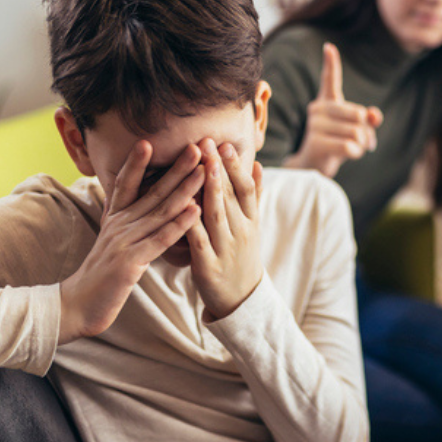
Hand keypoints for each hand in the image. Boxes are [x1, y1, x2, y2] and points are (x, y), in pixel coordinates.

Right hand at [59, 141, 203, 342]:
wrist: (79, 305)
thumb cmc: (101, 273)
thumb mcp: (110, 239)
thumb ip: (121, 218)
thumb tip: (126, 196)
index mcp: (115, 218)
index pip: (126, 183)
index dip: (137, 162)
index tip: (149, 140)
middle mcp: (119, 224)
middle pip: (152, 191)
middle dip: (176, 168)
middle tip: (197, 146)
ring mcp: (124, 241)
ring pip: (160, 211)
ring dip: (184, 189)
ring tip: (204, 171)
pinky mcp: (131, 261)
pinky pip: (160, 240)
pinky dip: (178, 224)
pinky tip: (195, 211)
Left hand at [186, 139, 264, 320]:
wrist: (241, 299)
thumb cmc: (241, 257)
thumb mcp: (252, 226)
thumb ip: (254, 196)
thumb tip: (257, 164)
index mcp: (250, 221)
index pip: (245, 189)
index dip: (236, 166)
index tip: (225, 144)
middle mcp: (241, 232)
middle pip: (230, 196)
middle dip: (219, 168)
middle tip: (208, 142)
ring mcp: (225, 249)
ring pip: (217, 214)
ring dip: (210, 188)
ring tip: (202, 164)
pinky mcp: (208, 266)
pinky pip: (199, 241)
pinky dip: (192, 223)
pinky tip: (185, 206)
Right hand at [286, 42, 382, 177]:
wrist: (314, 165)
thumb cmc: (337, 144)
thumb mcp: (356, 130)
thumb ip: (369, 120)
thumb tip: (374, 116)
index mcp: (327, 102)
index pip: (329, 80)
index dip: (331, 63)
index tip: (329, 47)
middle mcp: (318, 109)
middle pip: (358, 114)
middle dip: (366, 132)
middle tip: (364, 141)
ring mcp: (315, 125)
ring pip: (356, 132)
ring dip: (361, 145)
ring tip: (352, 148)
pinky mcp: (316, 143)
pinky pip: (350, 146)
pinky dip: (356, 153)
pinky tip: (347, 154)